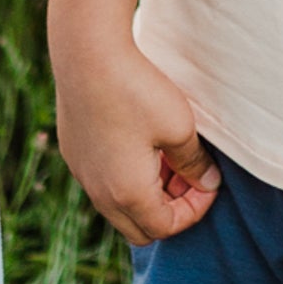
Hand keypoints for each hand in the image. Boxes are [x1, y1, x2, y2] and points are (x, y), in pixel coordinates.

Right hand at [51, 32, 219, 243]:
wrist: (87, 55)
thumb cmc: (138, 92)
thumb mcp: (180, 128)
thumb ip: (196, 163)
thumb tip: (207, 182)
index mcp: (129, 195)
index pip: (167, 227)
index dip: (195, 210)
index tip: (209, 181)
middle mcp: (99, 193)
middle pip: (139, 228)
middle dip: (169, 210)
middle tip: (188, 177)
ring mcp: (82, 174)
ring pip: (118, 206)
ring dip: (148, 193)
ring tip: (168, 157)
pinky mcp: (74, 152)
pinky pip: (102, 183)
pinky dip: (126, 177)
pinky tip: (141, 142)